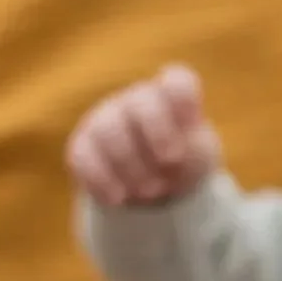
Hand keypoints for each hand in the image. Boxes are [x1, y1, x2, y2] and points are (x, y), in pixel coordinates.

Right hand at [67, 64, 223, 206]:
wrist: (154, 185)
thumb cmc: (183, 161)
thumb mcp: (199, 156)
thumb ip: (193, 149)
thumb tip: (169, 158)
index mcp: (171, 98)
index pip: (178, 81)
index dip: (185, 99)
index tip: (192, 124)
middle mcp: (136, 101)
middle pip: (142, 102)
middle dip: (159, 133)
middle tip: (171, 162)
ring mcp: (105, 119)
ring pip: (109, 130)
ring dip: (132, 166)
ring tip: (149, 193)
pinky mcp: (82, 146)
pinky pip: (83, 157)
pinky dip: (101, 181)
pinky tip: (118, 199)